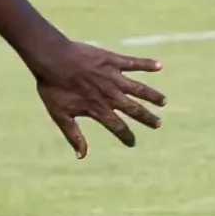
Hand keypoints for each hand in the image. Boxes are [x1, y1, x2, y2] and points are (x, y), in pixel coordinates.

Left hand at [29, 41, 164, 156]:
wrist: (51, 58)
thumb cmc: (53, 87)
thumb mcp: (60, 114)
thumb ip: (74, 135)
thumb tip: (81, 157)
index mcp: (98, 109)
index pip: (118, 127)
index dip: (127, 137)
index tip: (132, 143)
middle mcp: (111, 95)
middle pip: (134, 109)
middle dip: (147, 118)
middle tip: (157, 124)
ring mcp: (114, 77)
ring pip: (139, 89)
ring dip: (152, 95)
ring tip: (163, 101)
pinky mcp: (113, 60)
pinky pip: (134, 63)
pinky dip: (147, 64)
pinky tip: (159, 66)